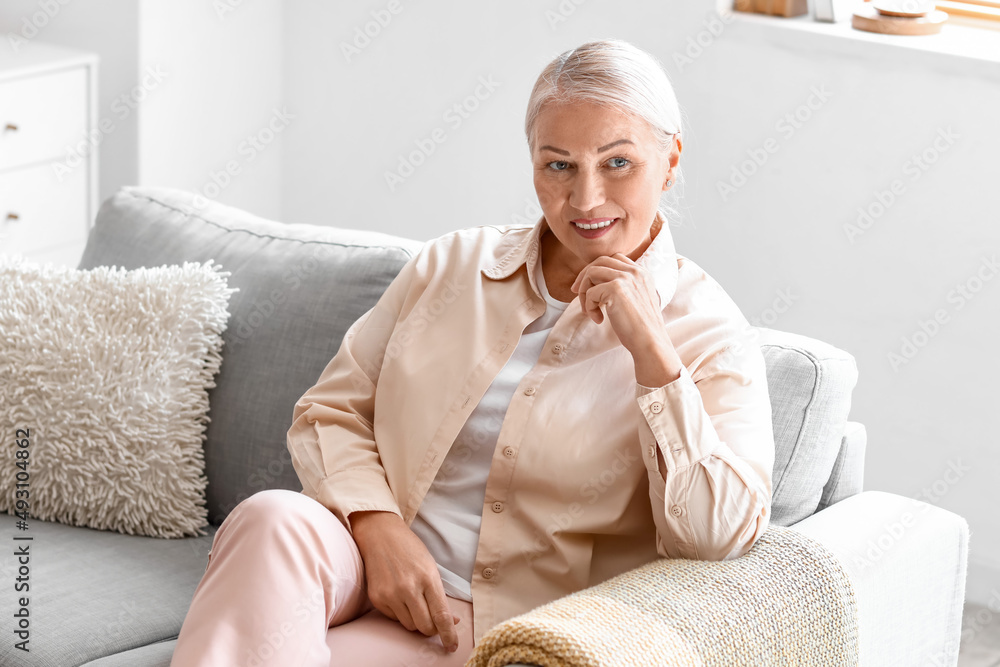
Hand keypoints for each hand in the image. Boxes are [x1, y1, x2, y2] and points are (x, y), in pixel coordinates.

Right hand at [349, 511, 460, 651]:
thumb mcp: (431, 568)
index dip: (448, 634)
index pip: (441, 615)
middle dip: (432, 629)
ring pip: (409, 625)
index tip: (452, 645)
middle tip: (433, 622)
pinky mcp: (377, 598)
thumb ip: (440, 596)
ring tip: (414, 602)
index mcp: (428, 578)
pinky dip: (400, 613)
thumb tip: (452, 621)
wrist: (381, 535)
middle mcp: (409, 588)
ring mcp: (391, 594)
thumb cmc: (410, 549)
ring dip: (416, 620)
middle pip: (425, 627)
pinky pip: (394, 618)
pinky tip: (399, 596)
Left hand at [570, 253, 683, 385]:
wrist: (650, 342)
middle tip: (576, 291)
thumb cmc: (641, 328)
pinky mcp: (615, 289)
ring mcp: (626, 278)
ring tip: (590, 310)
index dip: (597, 269)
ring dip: (584, 292)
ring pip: (591, 273)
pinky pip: (590, 292)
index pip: (614, 258)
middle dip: (584, 275)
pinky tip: (598, 319)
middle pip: (600, 261)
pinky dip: (588, 307)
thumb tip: (596, 285)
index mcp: (642, 273)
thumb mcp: (636, 300)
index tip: (588, 285)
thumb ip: (623, 288)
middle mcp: (635, 271)